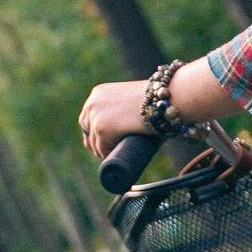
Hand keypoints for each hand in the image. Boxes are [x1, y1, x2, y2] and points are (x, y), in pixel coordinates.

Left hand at [75, 58, 248, 158]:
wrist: (165, 99)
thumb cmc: (157, 99)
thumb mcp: (135, 99)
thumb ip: (129, 107)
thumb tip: (133, 122)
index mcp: (98, 93)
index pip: (88, 117)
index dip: (95, 132)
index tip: (104, 142)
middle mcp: (92, 102)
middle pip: (86, 130)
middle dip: (96, 143)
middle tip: (110, 152)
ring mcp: (95, 115)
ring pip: (94, 143)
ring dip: (103, 152)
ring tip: (118, 156)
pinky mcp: (101, 128)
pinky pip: (101, 149)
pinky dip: (107, 156)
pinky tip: (116, 158)